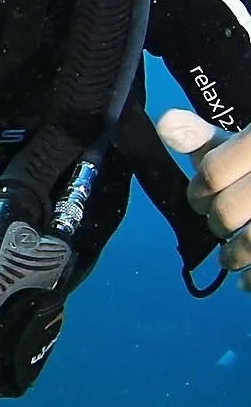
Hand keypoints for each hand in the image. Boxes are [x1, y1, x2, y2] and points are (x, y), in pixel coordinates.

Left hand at [158, 108, 250, 282]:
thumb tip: (164, 123)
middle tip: (219, 225)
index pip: (212, 173)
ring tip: (228, 258)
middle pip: (229, 211)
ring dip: (233, 255)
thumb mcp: (245, 141)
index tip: (199, 200)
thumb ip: (203, 137)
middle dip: (217, 223)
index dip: (198, 192)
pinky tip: (244, 283)